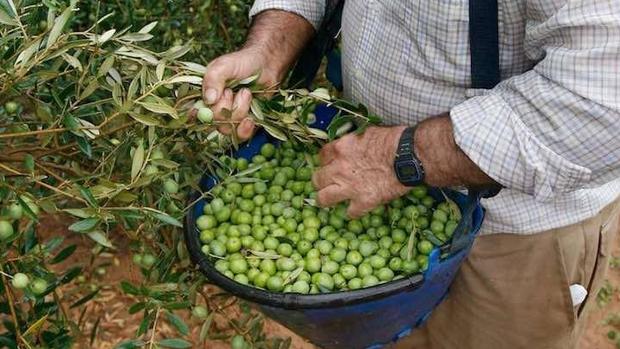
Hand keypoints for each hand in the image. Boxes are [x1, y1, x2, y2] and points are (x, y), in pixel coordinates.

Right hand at [200, 10, 314, 140]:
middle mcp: (214, 108)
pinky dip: (245, 128)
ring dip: (239, 111)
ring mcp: (229, 117)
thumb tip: (209, 100)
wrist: (266, 65)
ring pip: (227, 128)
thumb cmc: (243, 62)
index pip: (193, 112)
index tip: (206, 108)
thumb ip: (213, 78)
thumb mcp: (225, 65)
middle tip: (232, 91)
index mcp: (204, 95)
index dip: (197, 115)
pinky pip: (240, 135)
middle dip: (225, 107)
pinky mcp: (243, 124)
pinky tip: (250, 118)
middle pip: (212, 122)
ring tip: (246, 93)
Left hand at [312, 126, 410, 217]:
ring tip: (332, 201)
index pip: (321, 156)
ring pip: (323, 199)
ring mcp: (349, 186)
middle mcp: (339, 168)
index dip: (326, 162)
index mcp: (341, 148)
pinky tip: (358, 208)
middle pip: (317, 179)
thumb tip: (355, 144)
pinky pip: (350, 213)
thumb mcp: (367, 133)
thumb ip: (355, 141)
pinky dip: (354, 212)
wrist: (409, 155)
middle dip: (322, 181)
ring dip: (326, 199)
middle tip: (329, 183)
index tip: (331, 164)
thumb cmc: (394, 140)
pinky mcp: (363, 201)